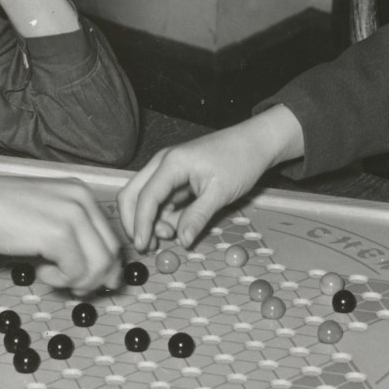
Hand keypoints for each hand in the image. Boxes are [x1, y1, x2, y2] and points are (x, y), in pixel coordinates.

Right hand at [0, 174, 121, 292]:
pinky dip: (61, 280)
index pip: (109, 237)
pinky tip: (41, 272)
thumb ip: (69, 235)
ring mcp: (72, 215)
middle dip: (97, 278)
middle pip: (111, 252)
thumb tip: (94, 269)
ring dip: (80, 281)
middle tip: (74, 287)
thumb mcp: (43, 215)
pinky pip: (77, 271)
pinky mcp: (59, 234)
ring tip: (54, 278)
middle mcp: (81, 200)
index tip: (90, 280)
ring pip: (100, 265)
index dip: (105, 266)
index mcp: (79, 193)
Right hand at [117, 108, 303, 250]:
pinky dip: (163, 215)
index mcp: (171, 163)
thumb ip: (198, 217)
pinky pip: (161, 198)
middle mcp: (163, 163)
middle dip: (135, 221)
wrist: (255, 142)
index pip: (145, 197)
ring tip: (172, 235)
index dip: (140, 224)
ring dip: (152, 220)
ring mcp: (168, 169)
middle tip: (150, 244)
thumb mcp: (220, 192)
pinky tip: (177, 226)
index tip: (143, 246)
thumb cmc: (240, 160)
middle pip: (132, 194)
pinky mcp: (176, 176)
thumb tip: (182, 241)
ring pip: (146, 198)